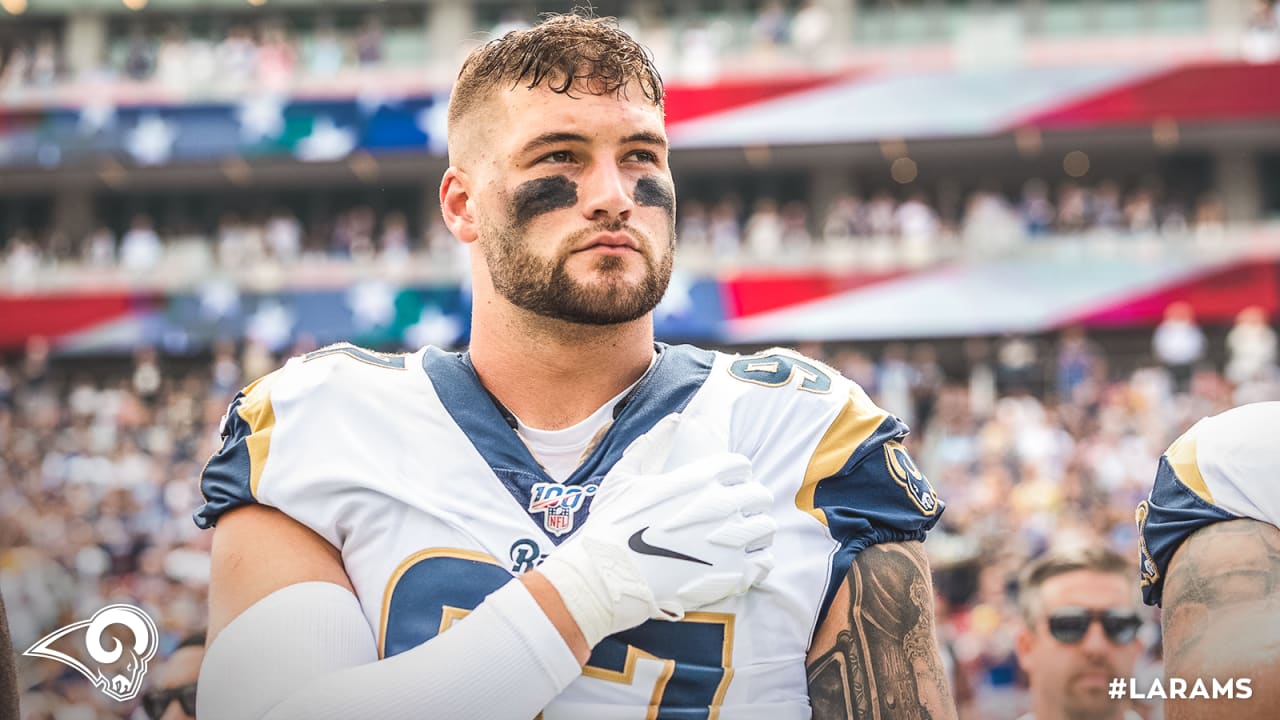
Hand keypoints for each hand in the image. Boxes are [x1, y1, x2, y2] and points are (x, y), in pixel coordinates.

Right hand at [536, 414, 775, 645]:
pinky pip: (764, 562)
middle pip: (759, 495)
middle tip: (737, 511)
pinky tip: (744, 562)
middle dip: (751, 500)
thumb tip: (674, 421)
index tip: (728, 483)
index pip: (740, 465)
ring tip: (742, 537)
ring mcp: (731, 542)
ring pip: (766, 528)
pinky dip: (758, 560)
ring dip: (757, 529)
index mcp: (701, 478)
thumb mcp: (625, 476)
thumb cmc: (613, 524)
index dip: (735, 472)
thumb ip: (651, 446)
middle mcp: (723, 505)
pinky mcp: (733, 575)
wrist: (609, 576)